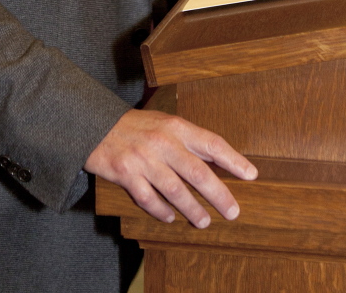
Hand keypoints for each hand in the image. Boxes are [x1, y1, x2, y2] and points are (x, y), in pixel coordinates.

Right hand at [84, 109, 256, 227]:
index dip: (233, 159)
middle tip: (233, 212)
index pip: (210, 142)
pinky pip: (148, 198)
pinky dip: (161, 210)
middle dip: (218, 194)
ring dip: (192, 209)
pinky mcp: (125, 174)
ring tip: (204, 222)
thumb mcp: (163, 123)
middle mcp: (161, 142)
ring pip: (175, 190)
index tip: (250, 174)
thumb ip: (186, 139)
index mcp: (174, 126)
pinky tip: (170, 217)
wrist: (95, 124)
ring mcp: (143, 159)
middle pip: (197, 172)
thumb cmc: (135, 126)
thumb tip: (216, 161)